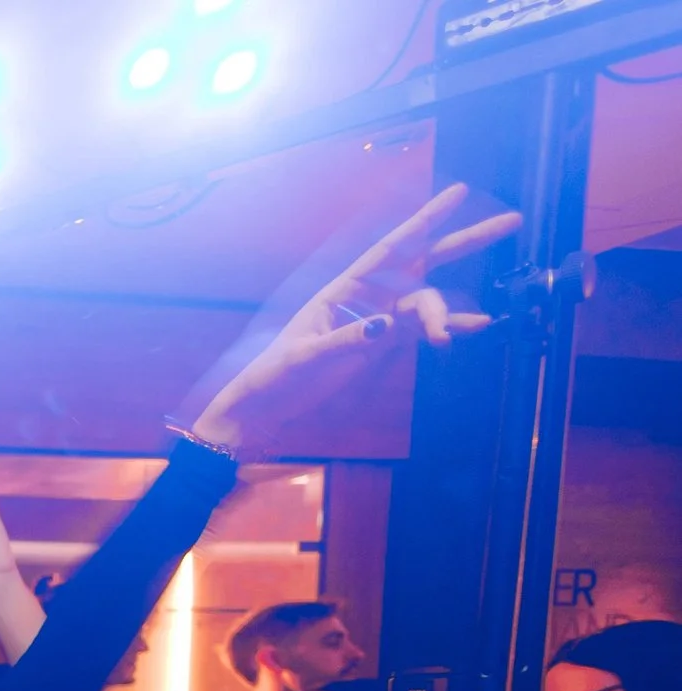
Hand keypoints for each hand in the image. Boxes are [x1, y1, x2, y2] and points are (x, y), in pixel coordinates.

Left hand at [196, 184, 522, 452]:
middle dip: (466, 241)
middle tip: (513, 222)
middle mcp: (369, 297)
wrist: (268, 408)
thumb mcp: (305, 357)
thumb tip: (385, 325)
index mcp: (344, 288)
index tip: (461, 191)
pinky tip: (474, 327)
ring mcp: (380, 320)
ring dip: (448, 314)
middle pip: (426, 261)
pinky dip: (448, 328)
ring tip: (467, 329)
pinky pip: (423, 331)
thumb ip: (345, 340)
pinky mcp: (384, 346)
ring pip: (427, 304)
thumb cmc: (276, 375)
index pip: (393, 246)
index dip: (428, 218)